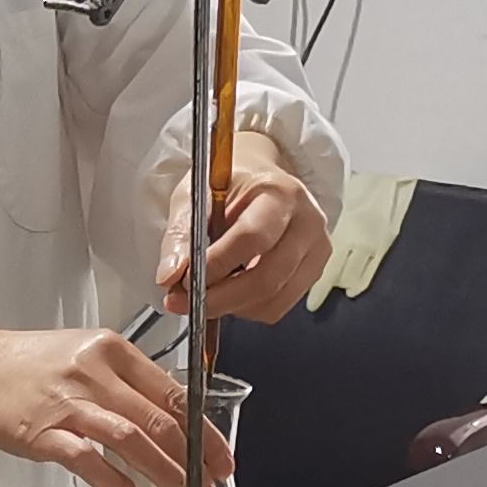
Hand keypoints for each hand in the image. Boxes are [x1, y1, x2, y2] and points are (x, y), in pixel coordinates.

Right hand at [0, 324, 217, 486]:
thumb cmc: (34, 365)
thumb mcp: (90, 355)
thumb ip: (129, 383)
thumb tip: (175, 420)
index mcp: (112, 351)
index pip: (173, 393)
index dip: (204, 431)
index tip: (221, 458)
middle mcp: (93, 373)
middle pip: (158, 420)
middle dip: (193, 460)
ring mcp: (67, 402)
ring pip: (130, 439)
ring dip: (163, 472)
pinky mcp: (41, 430)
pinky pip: (85, 457)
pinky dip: (110, 477)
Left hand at [159, 140, 331, 323]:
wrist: (259, 178)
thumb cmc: (228, 185)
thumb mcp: (195, 195)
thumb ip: (180, 234)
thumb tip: (169, 276)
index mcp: (279, 193)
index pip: (252, 238)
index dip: (217, 265)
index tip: (184, 281)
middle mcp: (307, 222)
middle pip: (267, 278)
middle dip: (219, 298)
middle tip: (183, 301)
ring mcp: (316, 249)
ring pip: (272, 300)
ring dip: (231, 306)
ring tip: (204, 293)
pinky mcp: (314, 271)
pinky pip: (278, 306)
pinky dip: (247, 307)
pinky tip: (229, 289)